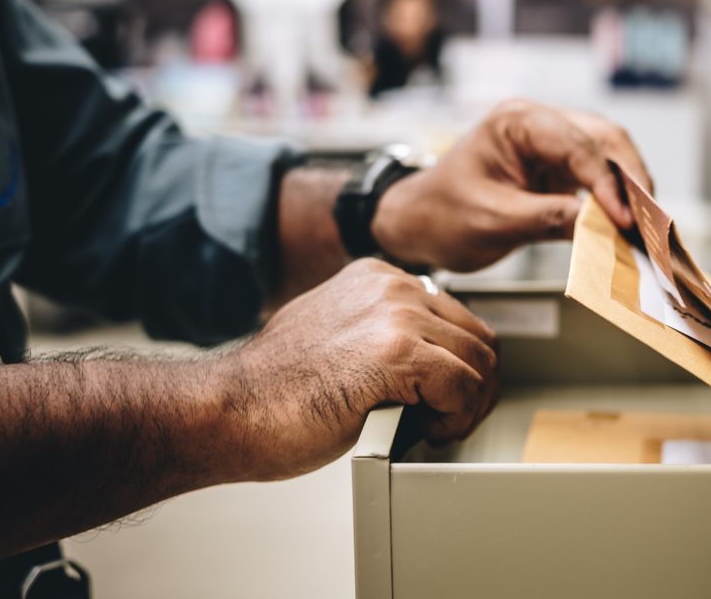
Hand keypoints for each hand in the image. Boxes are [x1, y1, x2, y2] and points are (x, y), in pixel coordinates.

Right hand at [232, 258, 498, 480]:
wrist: (231, 409)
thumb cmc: (275, 390)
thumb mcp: (335, 334)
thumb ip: (379, 331)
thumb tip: (423, 356)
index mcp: (378, 278)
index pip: (456, 318)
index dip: (461, 365)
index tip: (447, 396)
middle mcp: (392, 287)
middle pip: (477, 338)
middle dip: (475, 387)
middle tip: (452, 420)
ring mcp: (396, 316)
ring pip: (478, 363)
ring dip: (467, 406)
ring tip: (436, 428)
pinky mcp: (397, 354)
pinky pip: (464, 388)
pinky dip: (456, 419)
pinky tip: (427, 432)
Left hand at [371, 98, 653, 270]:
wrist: (418, 224)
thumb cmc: (443, 216)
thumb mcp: (495, 221)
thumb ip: (550, 219)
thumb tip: (606, 228)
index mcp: (516, 122)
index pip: (578, 145)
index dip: (609, 184)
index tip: (627, 221)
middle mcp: (538, 123)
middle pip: (605, 139)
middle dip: (633, 179)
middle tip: (653, 221)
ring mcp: (550, 144)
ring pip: (609, 155)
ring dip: (631, 189)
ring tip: (649, 226)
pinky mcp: (557, 169)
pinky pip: (598, 178)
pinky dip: (617, 200)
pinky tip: (630, 225)